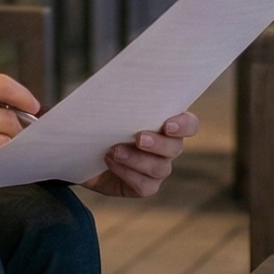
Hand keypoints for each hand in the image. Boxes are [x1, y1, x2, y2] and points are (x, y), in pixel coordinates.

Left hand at [84, 111, 198, 197]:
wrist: (84, 149)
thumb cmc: (99, 121)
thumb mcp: (108, 107)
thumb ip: (120, 100)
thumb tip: (118, 88)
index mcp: (166, 122)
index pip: (190, 124)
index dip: (184, 125)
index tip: (167, 125)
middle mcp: (167, 147)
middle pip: (175, 147)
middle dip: (158, 143)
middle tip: (138, 138)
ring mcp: (157, 168)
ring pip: (159, 168)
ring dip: (137, 159)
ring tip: (114, 150)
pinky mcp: (144, 186)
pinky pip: (145, 185)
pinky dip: (127, 174)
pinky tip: (110, 162)